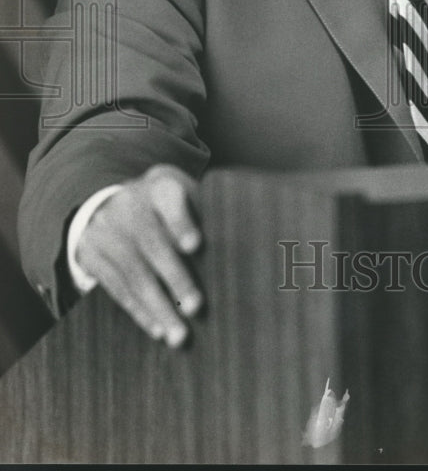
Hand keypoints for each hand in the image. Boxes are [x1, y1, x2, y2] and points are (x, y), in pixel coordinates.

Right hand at [74, 164, 202, 346]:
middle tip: (196, 307)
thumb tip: (241, 245)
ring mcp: (105, 231)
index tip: (195, 246)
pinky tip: (158, 329)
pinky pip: (116, 288)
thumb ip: (204, 213)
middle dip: (175, 279)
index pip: (169, 200)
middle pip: (152, 244)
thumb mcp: (184, 195)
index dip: (180, 223)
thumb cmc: (167, 206)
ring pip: (133, 273)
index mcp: (159, 187)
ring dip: (158, 307)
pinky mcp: (89, 255)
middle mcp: (128, 205)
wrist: (111, 203)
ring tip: (179, 335)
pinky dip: (139, 311)